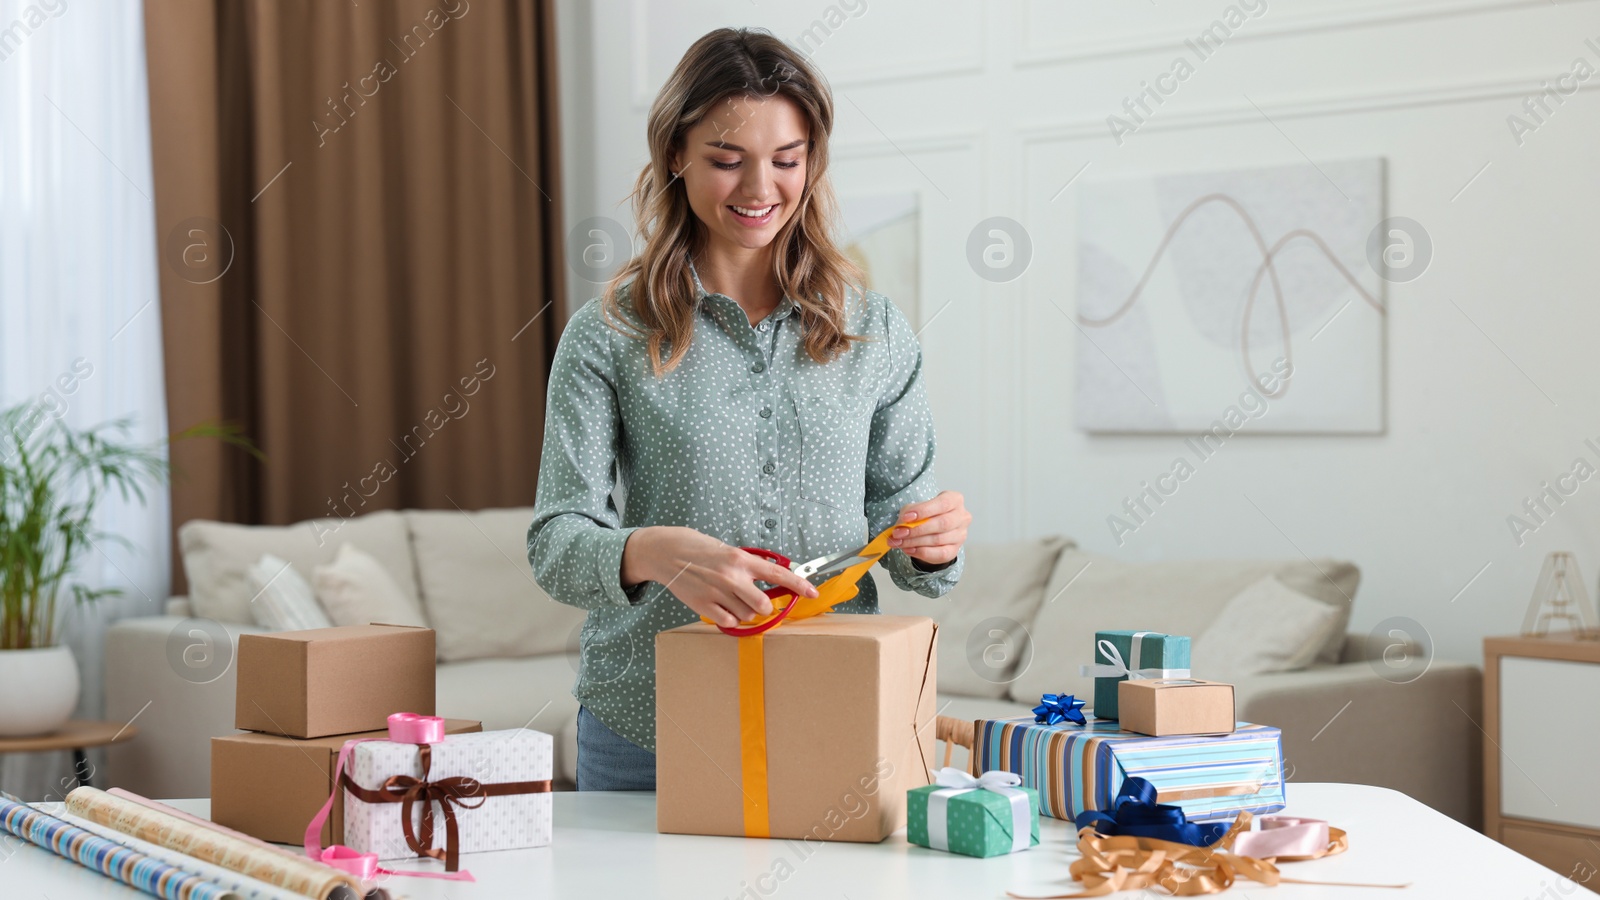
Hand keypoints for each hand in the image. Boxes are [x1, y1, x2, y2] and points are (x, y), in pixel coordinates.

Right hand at [621, 526, 820, 627]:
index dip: (798, 585)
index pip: (778, 575)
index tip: (812, 592)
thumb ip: (748, 565)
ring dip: (745, 611)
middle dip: (763, 605)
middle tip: (754, 599)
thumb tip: (769, 578)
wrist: (667, 553)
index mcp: (741, 559)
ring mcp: (718, 593)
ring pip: (747, 615)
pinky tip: (723, 607)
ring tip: (731, 598)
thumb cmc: (698, 549)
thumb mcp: (728, 550)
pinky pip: (729, 622)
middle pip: (763, 605)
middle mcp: (732, 577)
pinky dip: (730, 618)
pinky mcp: (704, 605)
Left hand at [888, 491, 969, 565]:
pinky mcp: (955, 550)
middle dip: (917, 529)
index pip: (943, 504)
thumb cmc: (926, 514)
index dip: (924, 511)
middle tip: (899, 533)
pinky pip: (940, 554)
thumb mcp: (917, 507)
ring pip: (939, 540)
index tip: (906, 517)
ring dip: (915, 542)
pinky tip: (909, 549)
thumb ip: (910, 512)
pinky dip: (922, 552)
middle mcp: (962, 517)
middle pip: (943, 524)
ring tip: (899, 542)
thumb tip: (902, 524)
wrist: (932, 530)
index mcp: (954, 500)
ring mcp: (960, 535)